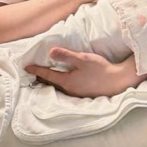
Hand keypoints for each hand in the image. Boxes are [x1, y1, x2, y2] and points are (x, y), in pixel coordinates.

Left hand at [25, 47, 146, 97]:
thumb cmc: (101, 69)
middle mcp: (69, 90)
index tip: (26, 67)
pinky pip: (65, 90)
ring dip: (49, 82)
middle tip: (32, 73)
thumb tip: (50, 52)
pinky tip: (61, 81)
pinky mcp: (83, 94)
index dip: (36, 70)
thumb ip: (66, 55)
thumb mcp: (83, 59)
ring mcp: (76, 94)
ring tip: (42, 77)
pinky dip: (59, 85)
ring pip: (58, 88)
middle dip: (40, 78)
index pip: (47, 75)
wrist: (119, 81)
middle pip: (51, 84)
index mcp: (67, 82)